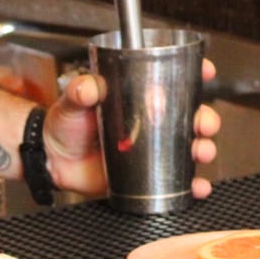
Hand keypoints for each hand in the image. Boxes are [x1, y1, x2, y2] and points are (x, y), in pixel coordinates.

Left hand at [41, 62, 221, 197]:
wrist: (53, 160)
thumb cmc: (66, 124)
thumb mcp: (74, 100)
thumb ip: (81, 91)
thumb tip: (90, 86)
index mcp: (139, 97)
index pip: (173, 80)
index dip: (195, 74)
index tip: (206, 71)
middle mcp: (151, 122)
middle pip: (190, 117)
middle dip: (205, 119)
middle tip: (204, 123)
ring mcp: (151, 150)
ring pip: (189, 148)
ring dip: (203, 149)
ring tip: (202, 152)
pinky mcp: (147, 176)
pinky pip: (176, 181)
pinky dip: (192, 186)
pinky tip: (198, 187)